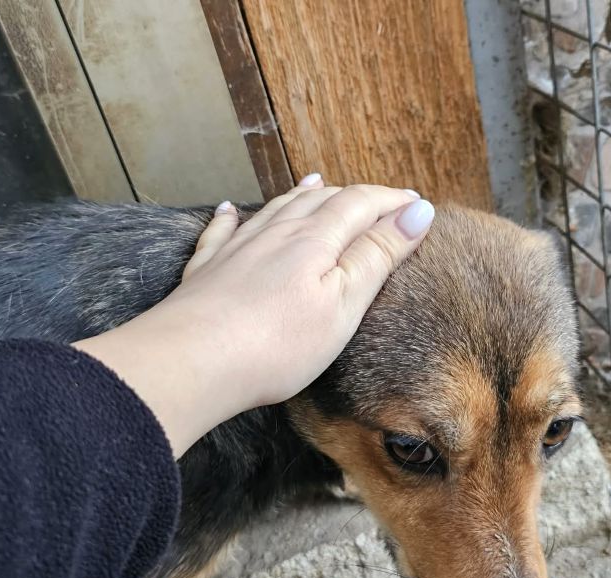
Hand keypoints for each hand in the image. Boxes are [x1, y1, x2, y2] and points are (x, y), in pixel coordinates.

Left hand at [75, 177, 433, 456]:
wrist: (193, 361)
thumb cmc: (276, 344)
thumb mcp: (343, 304)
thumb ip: (377, 255)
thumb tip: (417, 212)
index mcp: (315, 239)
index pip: (360, 204)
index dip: (391, 201)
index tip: (416, 204)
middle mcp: (275, 232)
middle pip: (319, 200)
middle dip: (352, 196)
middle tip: (375, 201)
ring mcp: (236, 249)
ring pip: (275, 208)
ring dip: (301, 195)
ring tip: (317, 183)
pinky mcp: (206, 271)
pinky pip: (221, 231)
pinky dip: (232, 217)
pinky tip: (229, 210)